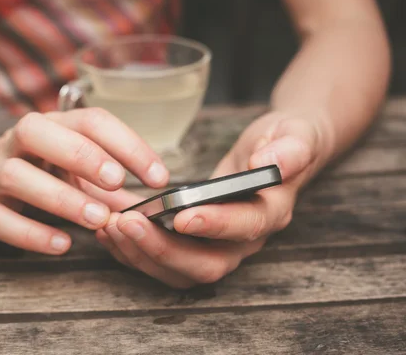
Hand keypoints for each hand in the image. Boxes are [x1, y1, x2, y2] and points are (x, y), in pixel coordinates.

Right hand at [0, 108, 168, 254]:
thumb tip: (152, 203)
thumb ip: (107, 183)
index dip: (127, 144)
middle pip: (41, 133)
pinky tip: (63, 244)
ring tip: (98, 219)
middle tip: (118, 182)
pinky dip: (33, 234)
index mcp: (49, 126)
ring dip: (62, 198)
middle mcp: (16, 143)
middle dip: (84, 156)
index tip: (158, 175)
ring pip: (19, 177)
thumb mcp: (67, 166)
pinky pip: (0, 220)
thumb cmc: (30, 169)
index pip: (89, 121)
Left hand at [95, 111, 330, 287]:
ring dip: (143, 254)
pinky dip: (135, 252)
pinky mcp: (197, 247)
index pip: (246, 227)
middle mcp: (246, 241)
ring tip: (110, 226)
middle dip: (164, 249)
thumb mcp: (295, 134)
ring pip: (181, 271)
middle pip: (207, 264)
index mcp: (272, 213)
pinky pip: (165, 263)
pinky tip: (110, 230)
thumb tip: (268, 164)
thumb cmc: (284, 142)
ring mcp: (221, 248)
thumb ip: (291, 148)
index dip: (215, 225)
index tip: (181, 215)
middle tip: (127, 223)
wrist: (273, 156)